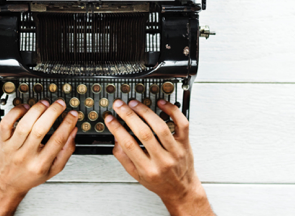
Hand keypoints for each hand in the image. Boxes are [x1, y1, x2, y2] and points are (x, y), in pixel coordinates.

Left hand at [0, 99, 77, 215]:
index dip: (67, 124)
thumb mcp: (53, 170)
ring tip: (45, 104)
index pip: (57, 140)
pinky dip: (16, 112)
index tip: (72, 114)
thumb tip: (73, 131)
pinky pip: (6, 123)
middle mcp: (25, 156)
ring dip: (36, 110)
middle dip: (53, 113)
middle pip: (40, 130)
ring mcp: (11, 148)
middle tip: (60, 104)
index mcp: (41, 164)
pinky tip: (25, 108)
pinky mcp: (1, 141)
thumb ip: (66, 151)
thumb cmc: (30, 176)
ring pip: (24, 125)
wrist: (6, 184)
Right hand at [105, 99, 213, 215]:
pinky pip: (182, 124)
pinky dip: (172, 111)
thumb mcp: (136, 175)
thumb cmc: (158, 182)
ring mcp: (175, 151)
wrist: (181, 190)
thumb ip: (123, 157)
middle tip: (119, 105)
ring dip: (145, 112)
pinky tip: (161, 103)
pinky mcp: (185, 143)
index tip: (109, 118)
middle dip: (128, 116)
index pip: (129, 145)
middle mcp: (162, 160)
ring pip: (160, 127)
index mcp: (147, 169)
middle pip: (144, 133)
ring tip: (134, 104)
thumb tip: (116, 137)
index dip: (117, 129)